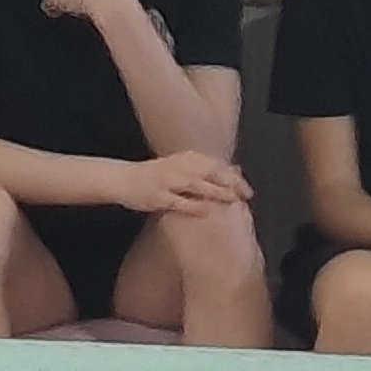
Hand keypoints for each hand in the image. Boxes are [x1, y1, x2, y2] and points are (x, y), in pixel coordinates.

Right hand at [133, 149, 252, 219]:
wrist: (124, 179)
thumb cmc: (154, 175)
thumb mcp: (179, 165)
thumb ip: (201, 169)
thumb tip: (229, 172)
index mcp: (186, 159)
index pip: (215, 165)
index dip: (233, 176)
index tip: (246, 187)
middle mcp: (179, 167)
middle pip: (210, 172)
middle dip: (230, 183)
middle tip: (245, 194)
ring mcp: (169, 181)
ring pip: (197, 185)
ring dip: (216, 192)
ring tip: (232, 199)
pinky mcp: (159, 196)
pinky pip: (178, 202)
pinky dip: (193, 206)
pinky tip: (205, 211)